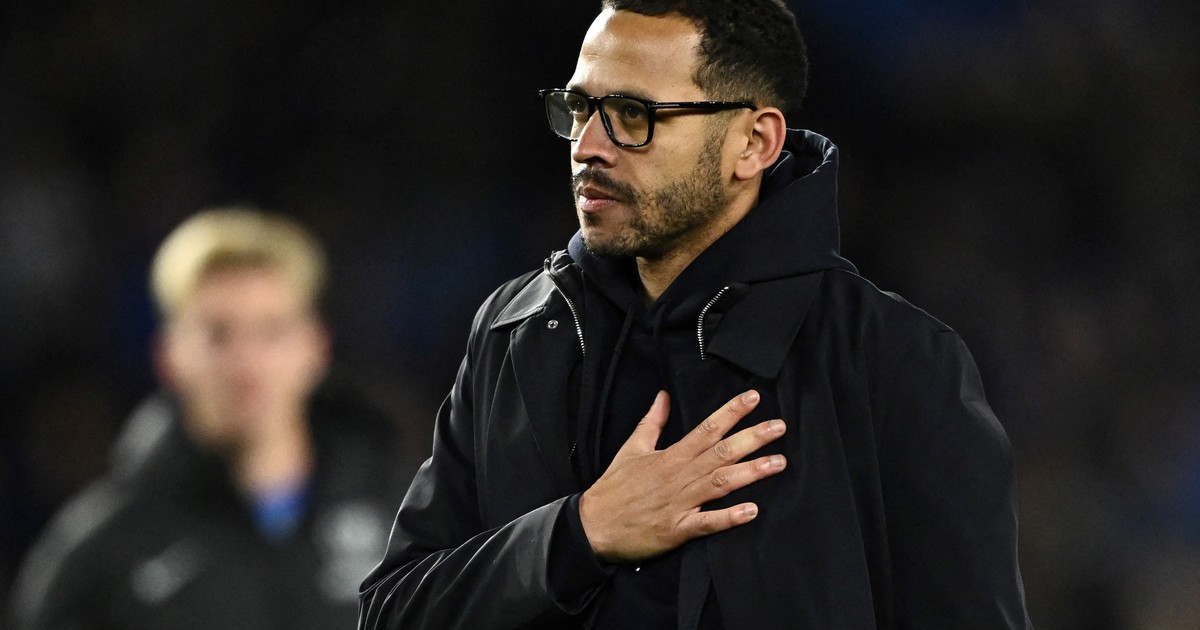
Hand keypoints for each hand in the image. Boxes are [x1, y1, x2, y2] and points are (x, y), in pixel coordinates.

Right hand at [578, 389, 786, 562]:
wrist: (593, 526)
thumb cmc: (614, 488)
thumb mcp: (631, 449)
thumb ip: (651, 423)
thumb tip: (663, 396)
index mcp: (670, 456)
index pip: (706, 429)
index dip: (731, 412)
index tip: (754, 398)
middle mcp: (679, 476)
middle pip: (721, 453)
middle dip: (752, 438)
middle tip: (780, 426)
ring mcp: (680, 503)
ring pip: (720, 483)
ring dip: (751, 473)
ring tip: (778, 463)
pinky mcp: (677, 529)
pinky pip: (707, 523)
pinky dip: (728, 517)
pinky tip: (751, 511)